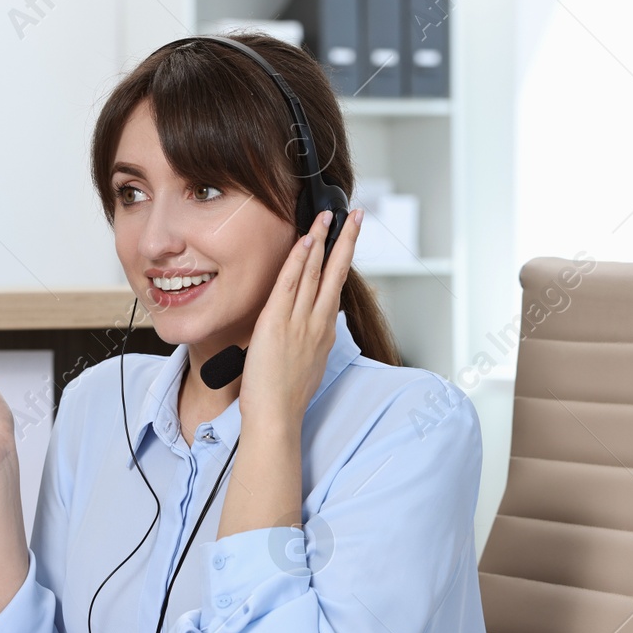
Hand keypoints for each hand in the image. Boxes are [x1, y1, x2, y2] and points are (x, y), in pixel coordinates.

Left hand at [238, 207, 364, 429]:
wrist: (276, 417)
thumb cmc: (285, 398)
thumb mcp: (307, 366)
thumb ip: (310, 342)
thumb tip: (310, 329)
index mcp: (324, 333)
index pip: (335, 288)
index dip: (342, 261)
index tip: (347, 241)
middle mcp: (317, 323)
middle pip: (336, 272)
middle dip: (346, 241)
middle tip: (355, 216)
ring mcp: (299, 321)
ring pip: (314, 272)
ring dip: (321, 240)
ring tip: (327, 216)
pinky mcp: (277, 322)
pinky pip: (290, 283)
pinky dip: (298, 260)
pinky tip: (306, 240)